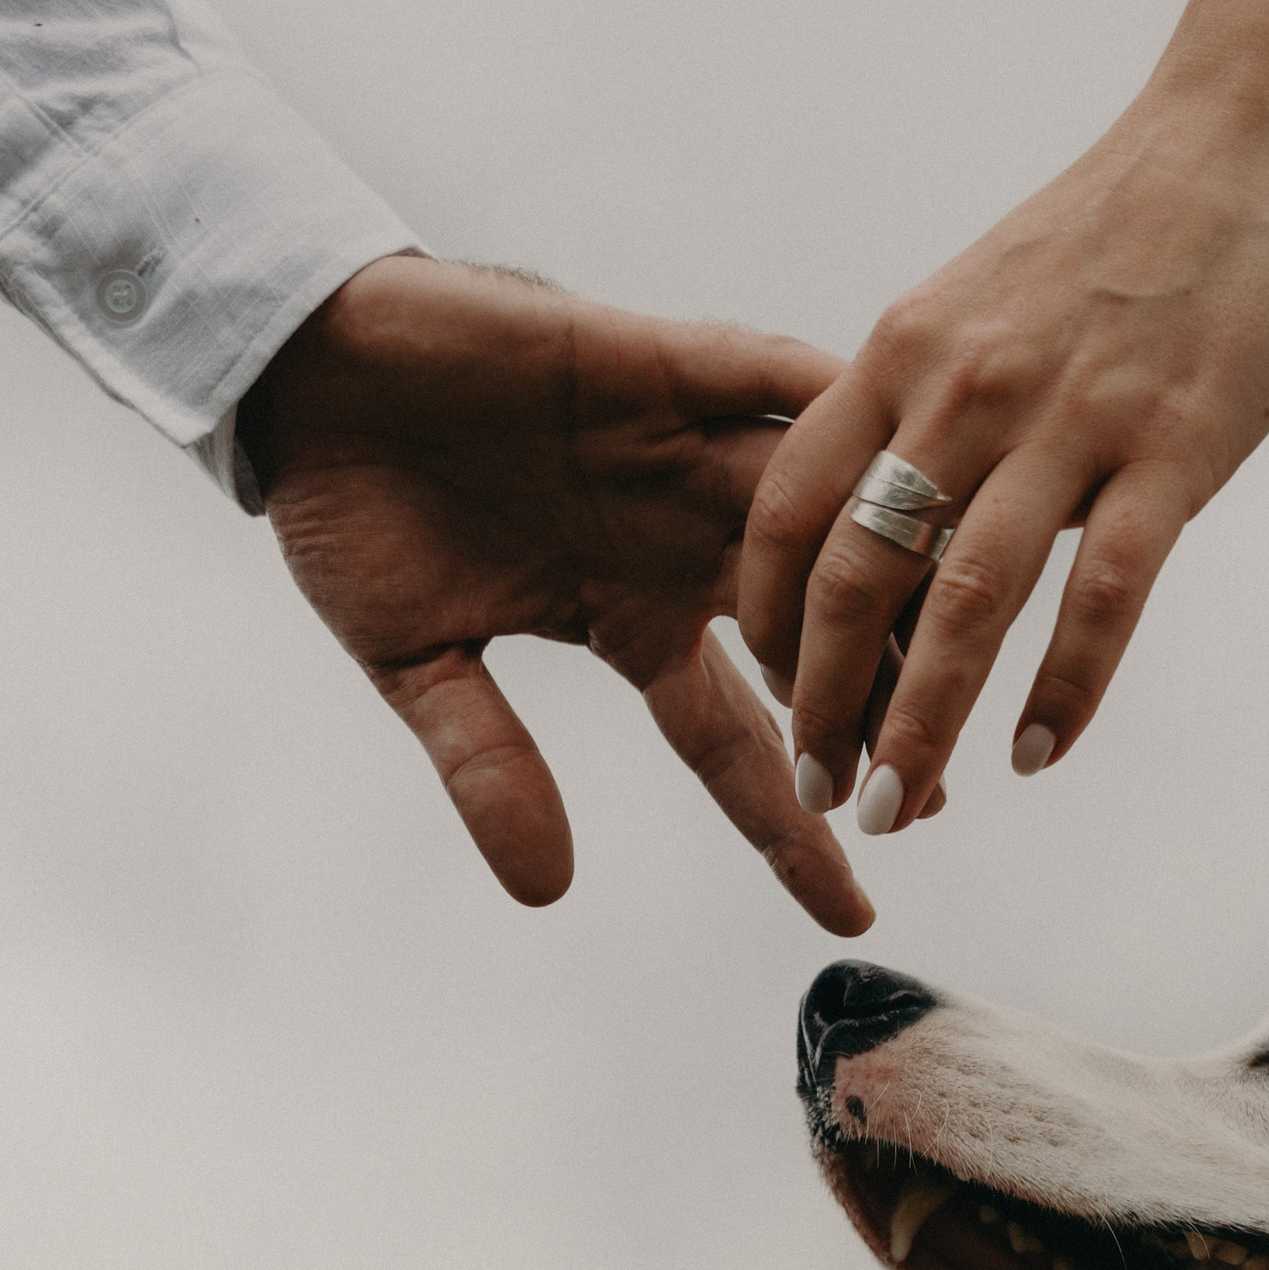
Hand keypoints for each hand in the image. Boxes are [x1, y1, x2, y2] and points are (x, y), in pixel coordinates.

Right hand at [243, 257, 872, 932]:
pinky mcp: (658, 363)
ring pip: (822, 516)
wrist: (307, 371)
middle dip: (881, 709)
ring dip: (887, 569)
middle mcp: (681, 542)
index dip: (794, 826)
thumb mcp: (418, 663)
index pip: (735, 742)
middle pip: (820, 637)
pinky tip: (907, 442)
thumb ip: (489, 766)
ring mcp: (681, 454)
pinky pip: (766, 378)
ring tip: (962, 636)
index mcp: (633, 620)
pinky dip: (831, 402)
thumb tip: (547, 889)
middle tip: (929, 785)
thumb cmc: (356, 511)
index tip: (854, 906)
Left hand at [738, 82, 1268, 834]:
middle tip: (820, 791)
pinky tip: (1036, 753)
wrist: (1253, 130)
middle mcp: (967, 386)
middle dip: (825, 702)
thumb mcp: (981, 306)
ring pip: (968, 602)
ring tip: (897, 806)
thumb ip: (926, 411)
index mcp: (904, 351)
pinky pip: (1104, 595)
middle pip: (860, 572)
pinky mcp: (1175, 444)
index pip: (794, 508)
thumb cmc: (1115, 235)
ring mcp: (1071, 416)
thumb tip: (891, 534)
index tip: (778, 699)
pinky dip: (1064, 688)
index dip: (771, 619)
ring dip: (924, 724)